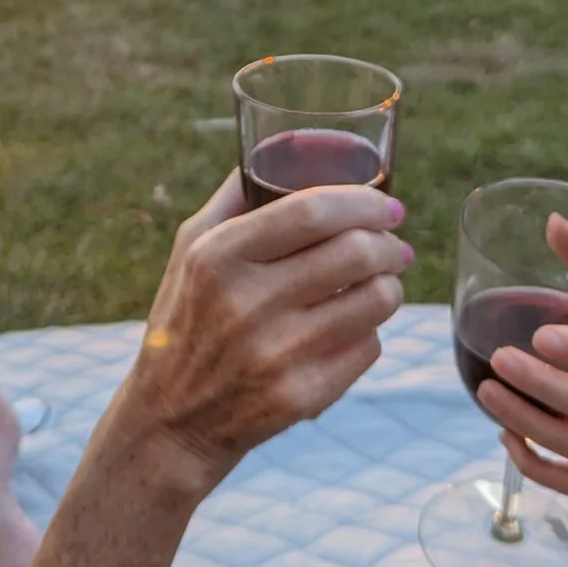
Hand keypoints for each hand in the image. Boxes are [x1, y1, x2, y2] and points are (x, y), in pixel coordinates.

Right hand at [115, 172, 411, 498]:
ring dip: (390, 286)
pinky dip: (370, 332)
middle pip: (354, 253)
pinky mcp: (301, 397)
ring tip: (383, 282)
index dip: (362, 203)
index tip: (388, 206)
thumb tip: (284, 146)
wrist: (172, 420)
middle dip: (389, 243)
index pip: (310, 212)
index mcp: (218, 257)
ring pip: (374, 301)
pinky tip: (353, 328)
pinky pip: (367, 348)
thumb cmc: (187, 319)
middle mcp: (245, 304)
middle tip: (395, 245)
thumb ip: (235, 198)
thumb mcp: (189, 251)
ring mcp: (275, 355)